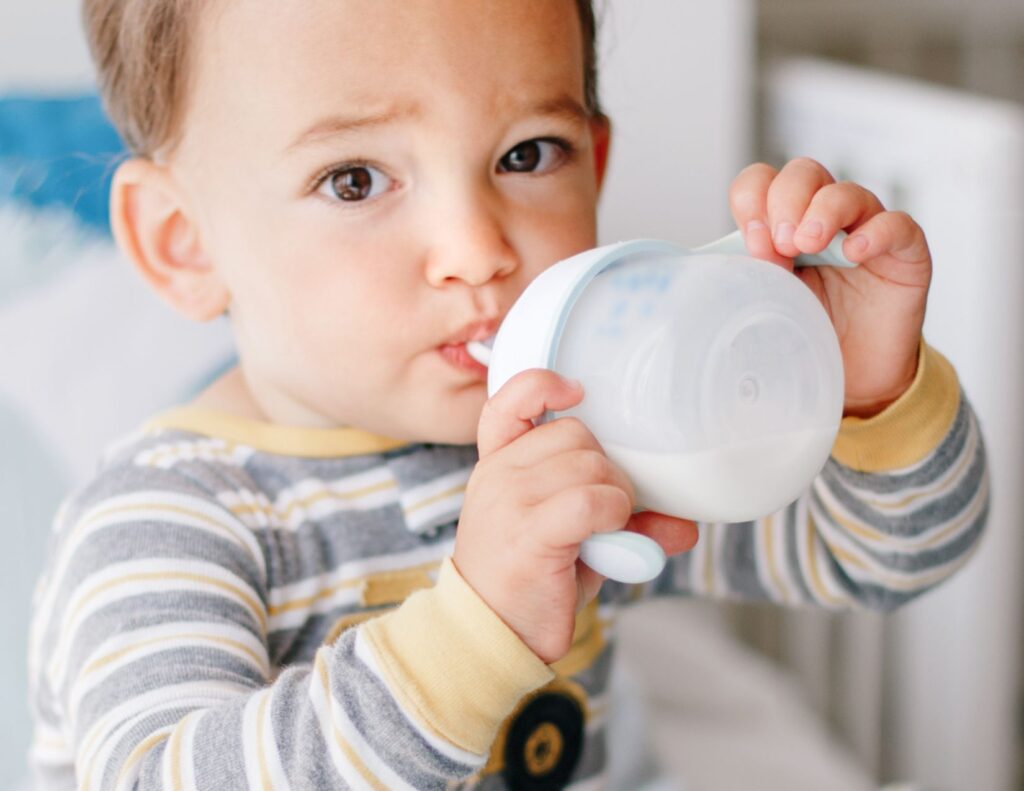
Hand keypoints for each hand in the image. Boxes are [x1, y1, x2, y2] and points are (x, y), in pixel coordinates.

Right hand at [454, 369, 697, 663]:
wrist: (492, 635)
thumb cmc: (530, 581)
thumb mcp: (572, 537)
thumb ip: (618, 515)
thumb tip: (684, 523)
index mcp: (497, 464)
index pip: (507, 402)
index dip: (542, 386)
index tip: (575, 393)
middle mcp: (497, 474)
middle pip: (575, 433)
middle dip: (608, 467)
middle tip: (608, 509)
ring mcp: (510, 499)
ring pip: (590, 464)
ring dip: (616, 497)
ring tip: (605, 529)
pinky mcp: (529, 531)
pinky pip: (592, 500)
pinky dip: (614, 515)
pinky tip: (607, 538)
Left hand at [729, 158, 931, 416]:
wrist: (854, 376)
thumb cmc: (807, 334)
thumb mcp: (766, 301)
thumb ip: (749, 274)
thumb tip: (724, 256)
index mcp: (783, 224)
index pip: (762, 182)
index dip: (753, 199)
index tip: (752, 239)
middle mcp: (825, 218)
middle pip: (804, 173)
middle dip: (785, 200)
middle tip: (782, 243)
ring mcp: (866, 229)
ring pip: (847, 192)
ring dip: (822, 211)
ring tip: (808, 244)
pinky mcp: (905, 252)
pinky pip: (897, 224)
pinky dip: (875, 232)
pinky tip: (855, 251)